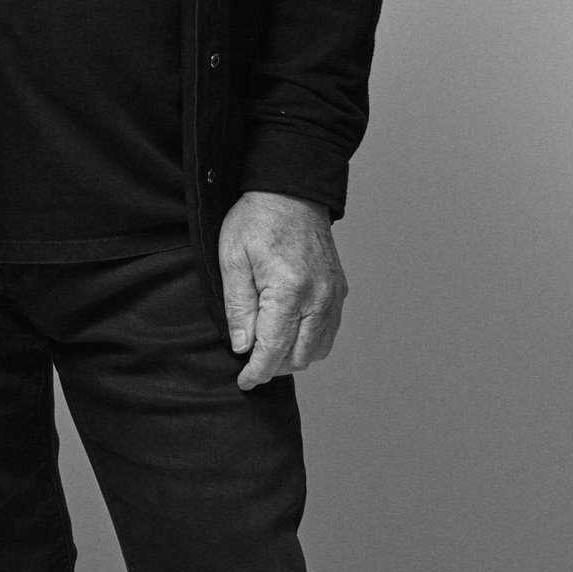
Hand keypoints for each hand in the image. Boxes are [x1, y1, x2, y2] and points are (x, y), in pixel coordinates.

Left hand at [220, 190, 346, 390]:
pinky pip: (328, 332)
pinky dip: (309, 341)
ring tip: (267, 345)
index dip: (257, 371)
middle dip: (274, 366)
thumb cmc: (257, 218)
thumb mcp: (232, 258)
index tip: (244, 381)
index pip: (274, 349)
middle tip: (250, 360)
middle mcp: (320, 298)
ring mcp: (334, 295)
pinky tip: (288, 330)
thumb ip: (238, 306)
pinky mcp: (340, 290)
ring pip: (317, 349)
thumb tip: (243, 346)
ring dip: (293, 356)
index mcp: (290, 290)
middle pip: (299, 357)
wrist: (290, 190)